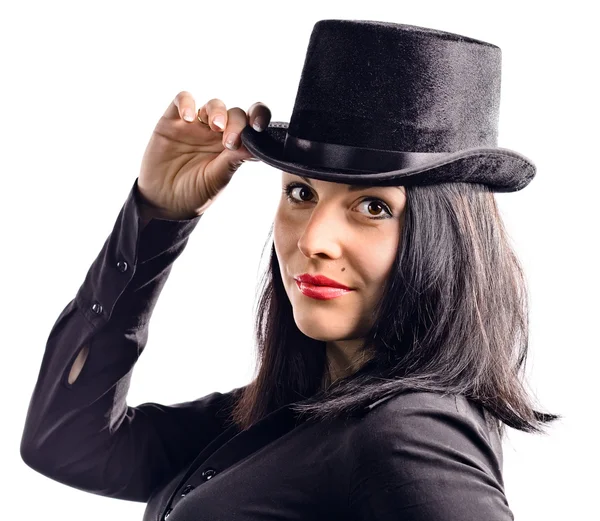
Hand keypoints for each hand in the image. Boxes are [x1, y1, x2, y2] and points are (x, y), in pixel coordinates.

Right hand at [137, 91, 270, 218]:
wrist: (164, 202)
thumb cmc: (194, 192)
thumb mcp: (217, 179)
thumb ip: (233, 160)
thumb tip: (255, 146)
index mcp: (233, 146)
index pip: (251, 125)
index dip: (259, 118)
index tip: (259, 127)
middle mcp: (217, 133)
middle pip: (234, 114)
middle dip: (236, 124)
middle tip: (230, 142)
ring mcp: (196, 125)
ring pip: (214, 105)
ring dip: (218, 112)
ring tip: (216, 126)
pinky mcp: (173, 120)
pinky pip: (182, 100)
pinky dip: (187, 103)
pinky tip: (189, 118)